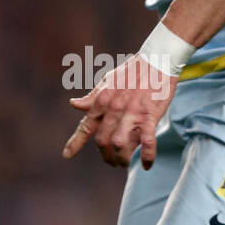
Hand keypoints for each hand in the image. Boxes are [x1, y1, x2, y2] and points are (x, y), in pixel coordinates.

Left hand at [62, 55, 177, 168]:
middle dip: (105, 155)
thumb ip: (92, 97)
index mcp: (102, 100)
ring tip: (124, 163)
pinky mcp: (150, 116)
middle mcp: (114, 108)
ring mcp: (132, 113)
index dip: (75, 143)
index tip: (67, 155)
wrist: (157, 59)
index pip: (85, 126)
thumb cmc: (132, 70)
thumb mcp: (107, 81)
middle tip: (111, 161)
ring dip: (121, 158)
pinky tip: (147, 165)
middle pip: (102, 141)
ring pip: (119, 144)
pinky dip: (147, 157)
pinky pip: (147, 142)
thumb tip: (73, 104)